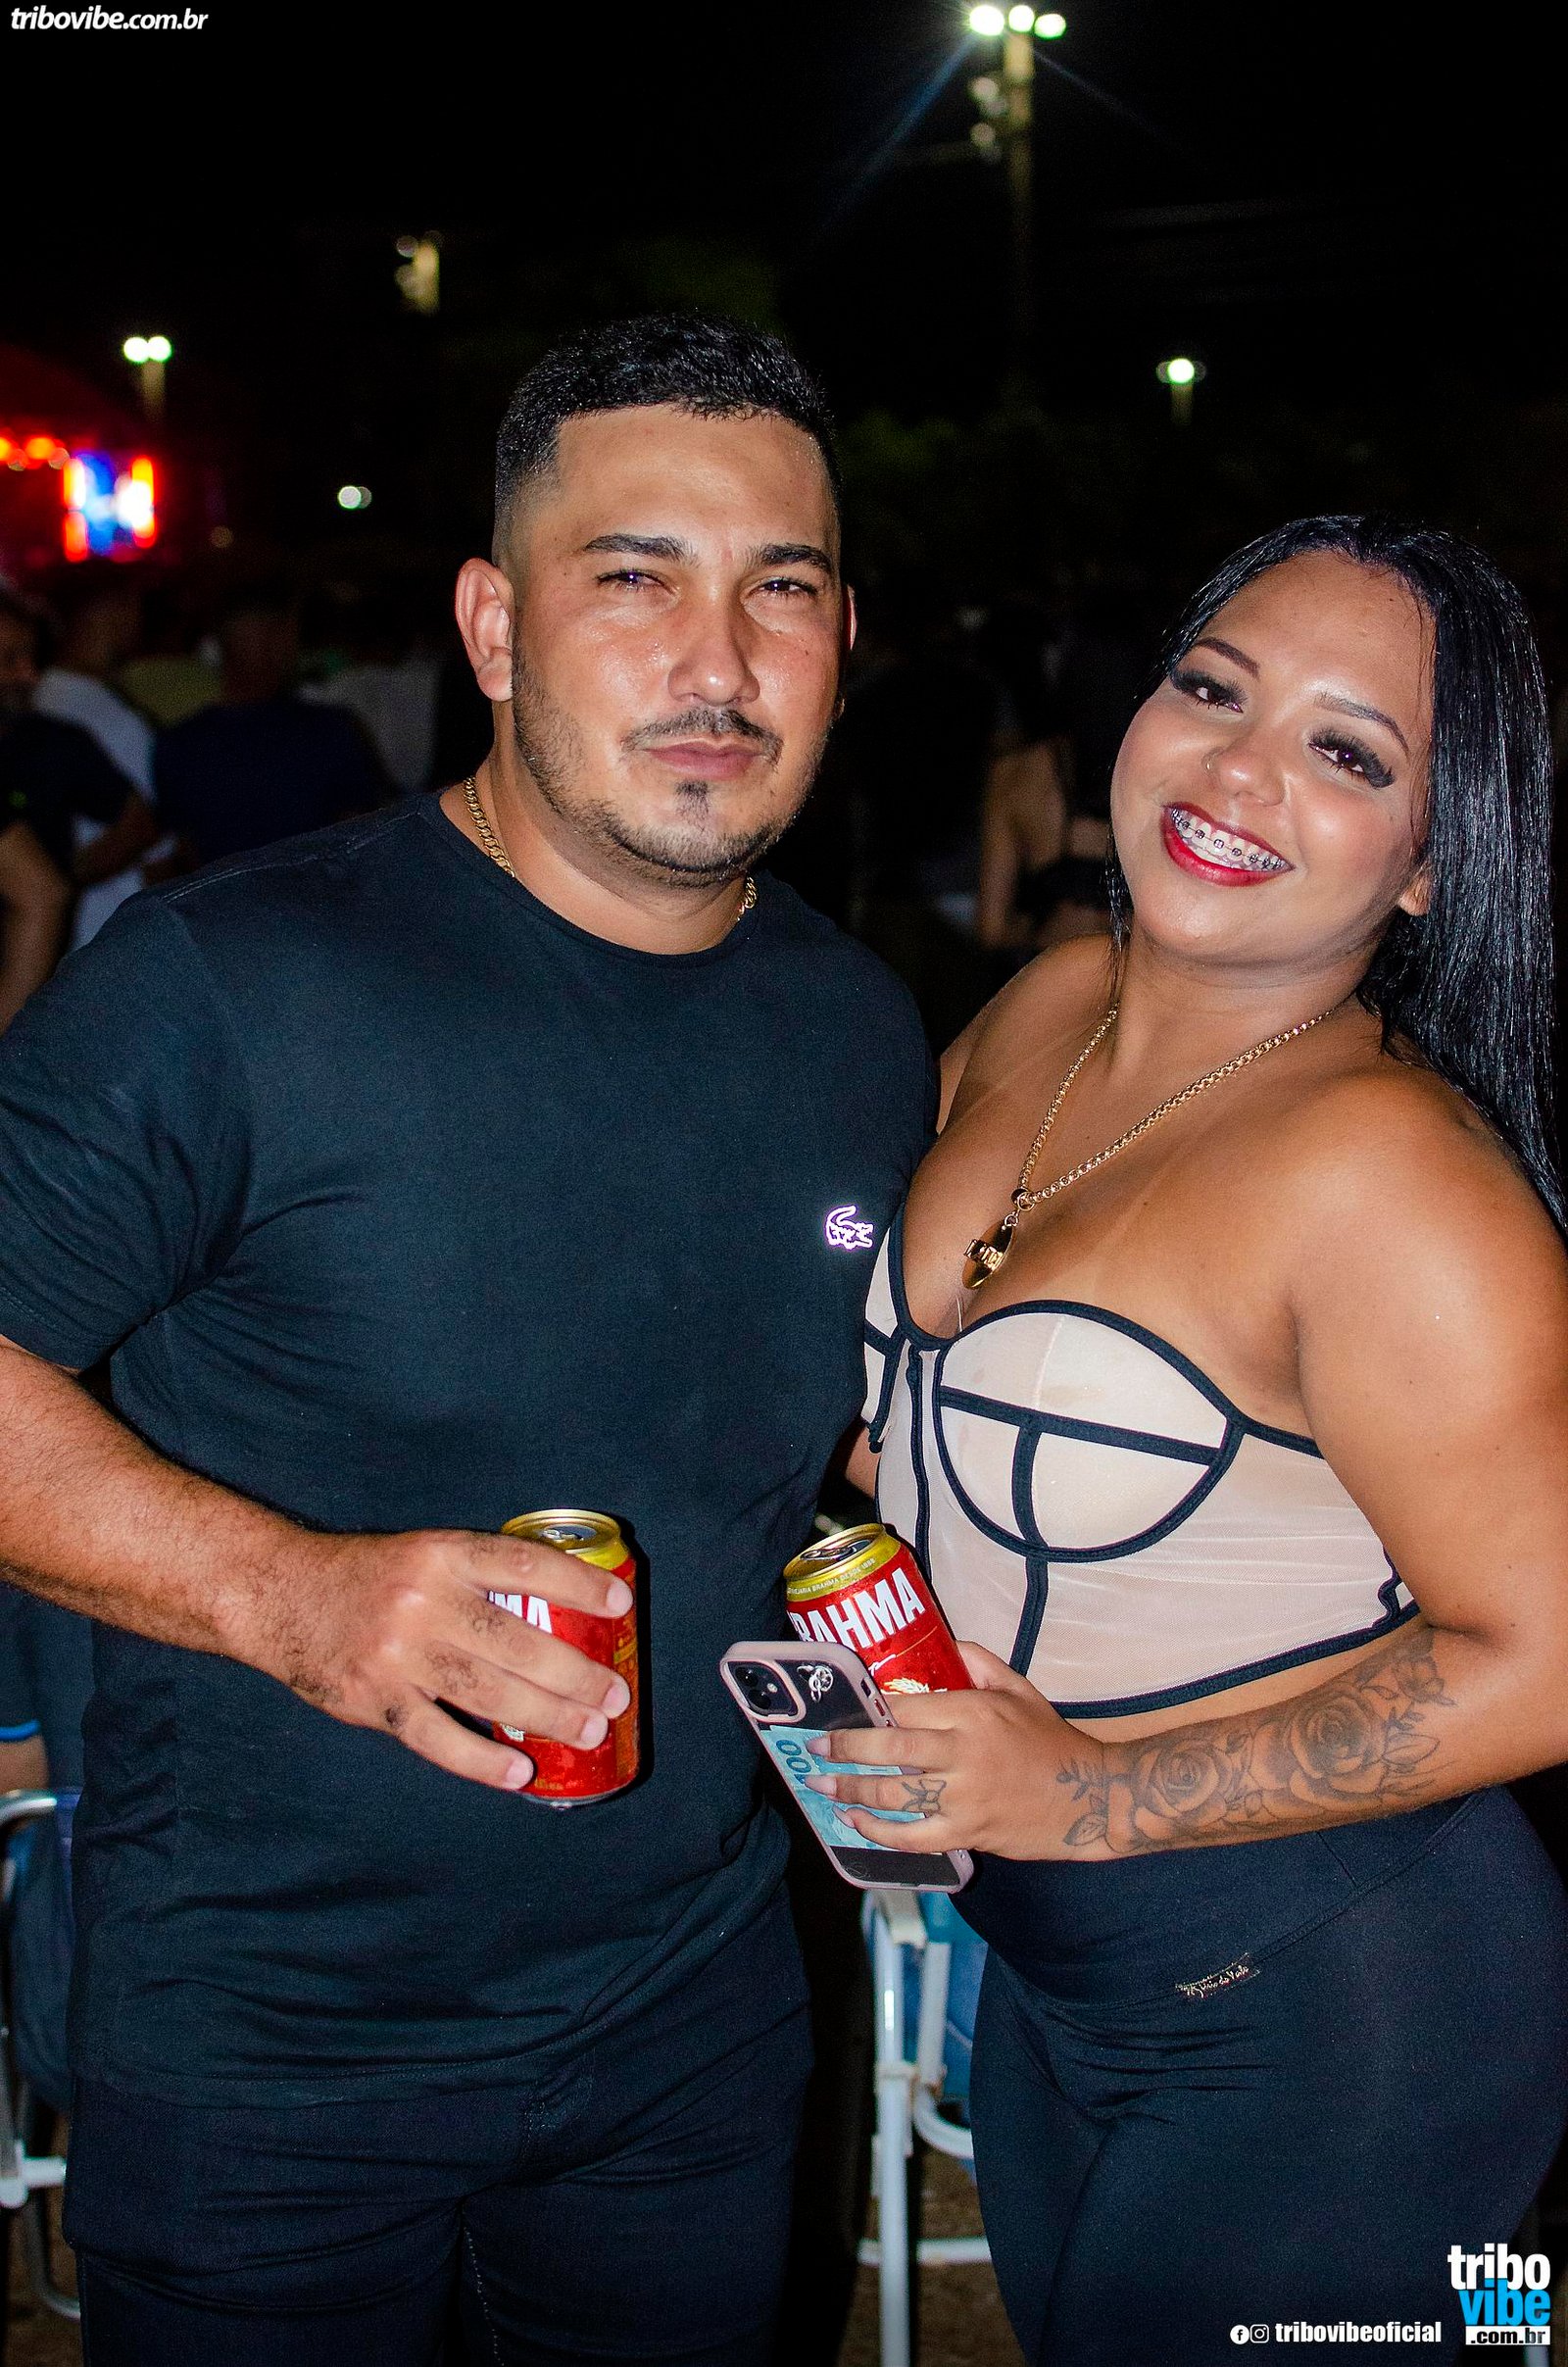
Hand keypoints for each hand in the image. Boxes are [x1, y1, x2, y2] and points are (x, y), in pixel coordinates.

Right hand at [248, 1528, 631, 1792]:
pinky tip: (519, 1773)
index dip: (577, 1584)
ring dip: (546, 1717)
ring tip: (590, 1731)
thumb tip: (557, 1613)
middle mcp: (423, 1600)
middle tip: (616, 1695)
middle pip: (516, 1641)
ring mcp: (397, 1653)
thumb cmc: (367, 1576)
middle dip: (575, 1672)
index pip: (523, 1566)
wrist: (278, 1594)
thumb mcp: (423, 1553)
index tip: (620, 1604)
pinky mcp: (372, 1699)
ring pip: (486, 1690)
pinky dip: (481, 1760)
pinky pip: (436, 1737)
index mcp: (441, 1554)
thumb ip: (477, 1579)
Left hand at [807, 1642, 1111, 1860]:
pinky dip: (878, 1832)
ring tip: (821, 1782)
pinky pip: (913, 1837)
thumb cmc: (1050, 1741)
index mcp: (974, 1711)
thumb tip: (945, 1643)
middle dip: (845, 1746)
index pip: (907, 1705)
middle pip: (890, 1749)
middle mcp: (964, 1752)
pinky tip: (855, 1821)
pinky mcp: (967, 1832)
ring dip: (851, 1788)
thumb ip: (980, 1662)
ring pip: (894, 1794)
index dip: (870, 1708)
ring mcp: (964, 1797)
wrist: (1090, 1799)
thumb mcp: (1020, 1689)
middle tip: (813, 1745)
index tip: (842, 1706)